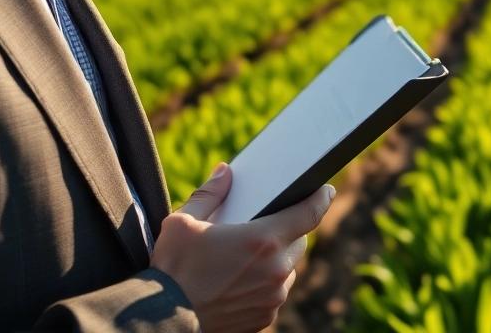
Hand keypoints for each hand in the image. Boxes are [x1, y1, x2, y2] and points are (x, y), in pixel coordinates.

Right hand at [151, 163, 335, 331]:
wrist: (164, 319)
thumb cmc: (173, 269)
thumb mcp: (183, 222)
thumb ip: (211, 193)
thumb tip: (225, 172)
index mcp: (262, 240)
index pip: (308, 214)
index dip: (320, 199)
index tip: (326, 191)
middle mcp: (275, 270)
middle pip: (298, 241)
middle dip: (285, 231)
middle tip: (260, 228)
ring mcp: (273, 297)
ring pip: (287, 269)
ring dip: (275, 260)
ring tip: (244, 258)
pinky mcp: (265, 317)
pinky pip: (275, 293)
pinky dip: (265, 284)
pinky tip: (239, 281)